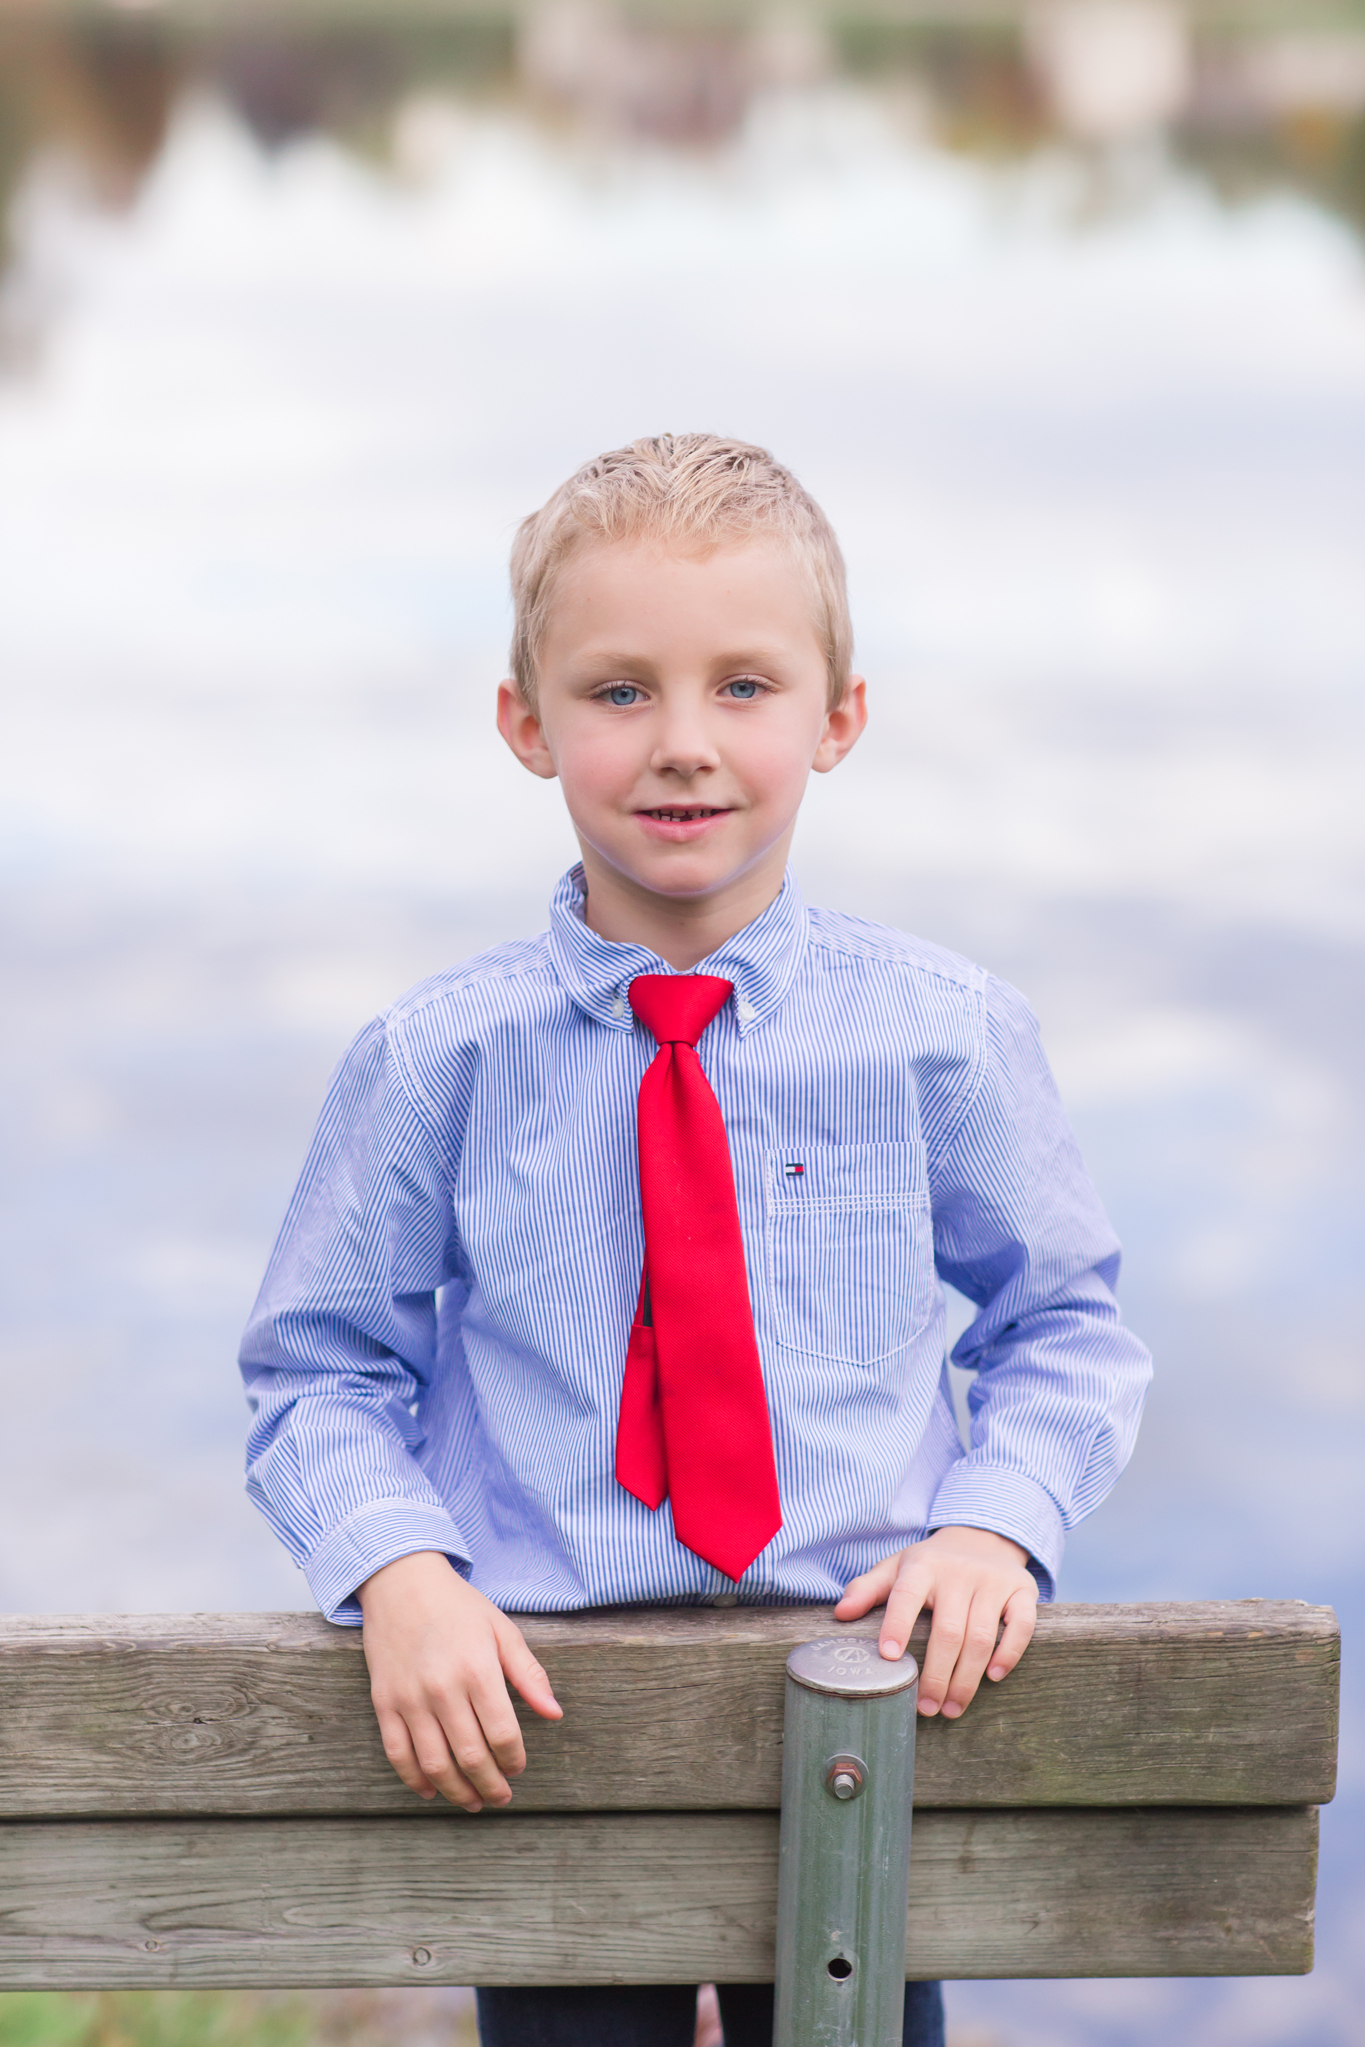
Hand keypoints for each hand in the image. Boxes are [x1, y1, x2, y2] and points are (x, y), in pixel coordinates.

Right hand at [357, 1550, 561, 1811]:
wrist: (401, 1583)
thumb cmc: (458, 1607)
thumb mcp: (502, 1630)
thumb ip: (529, 1674)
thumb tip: (554, 1714)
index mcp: (478, 1670)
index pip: (502, 1734)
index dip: (514, 1760)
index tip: (518, 1768)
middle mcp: (443, 1688)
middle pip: (471, 1756)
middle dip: (490, 1785)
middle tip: (501, 1797)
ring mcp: (410, 1698)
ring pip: (435, 1763)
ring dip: (456, 1791)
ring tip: (473, 1801)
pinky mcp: (384, 1703)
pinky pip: (398, 1754)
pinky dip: (415, 1779)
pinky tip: (430, 1790)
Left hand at [834, 1526, 1037, 1719]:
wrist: (982, 1537)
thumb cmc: (931, 1564)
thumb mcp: (897, 1567)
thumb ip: (867, 1589)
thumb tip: (840, 1614)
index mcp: (923, 1565)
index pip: (906, 1595)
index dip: (897, 1625)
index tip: (888, 1658)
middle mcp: (960, 1572)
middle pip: (949, 1631)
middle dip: (936, 1676)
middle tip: (926, 1708)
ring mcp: (993, 1581)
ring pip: (982, 1637)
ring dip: (967, 1679)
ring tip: (951, 1708)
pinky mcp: (1022, 1590)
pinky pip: (1021, 1626)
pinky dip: (1009, 1654)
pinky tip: (993, 1677)